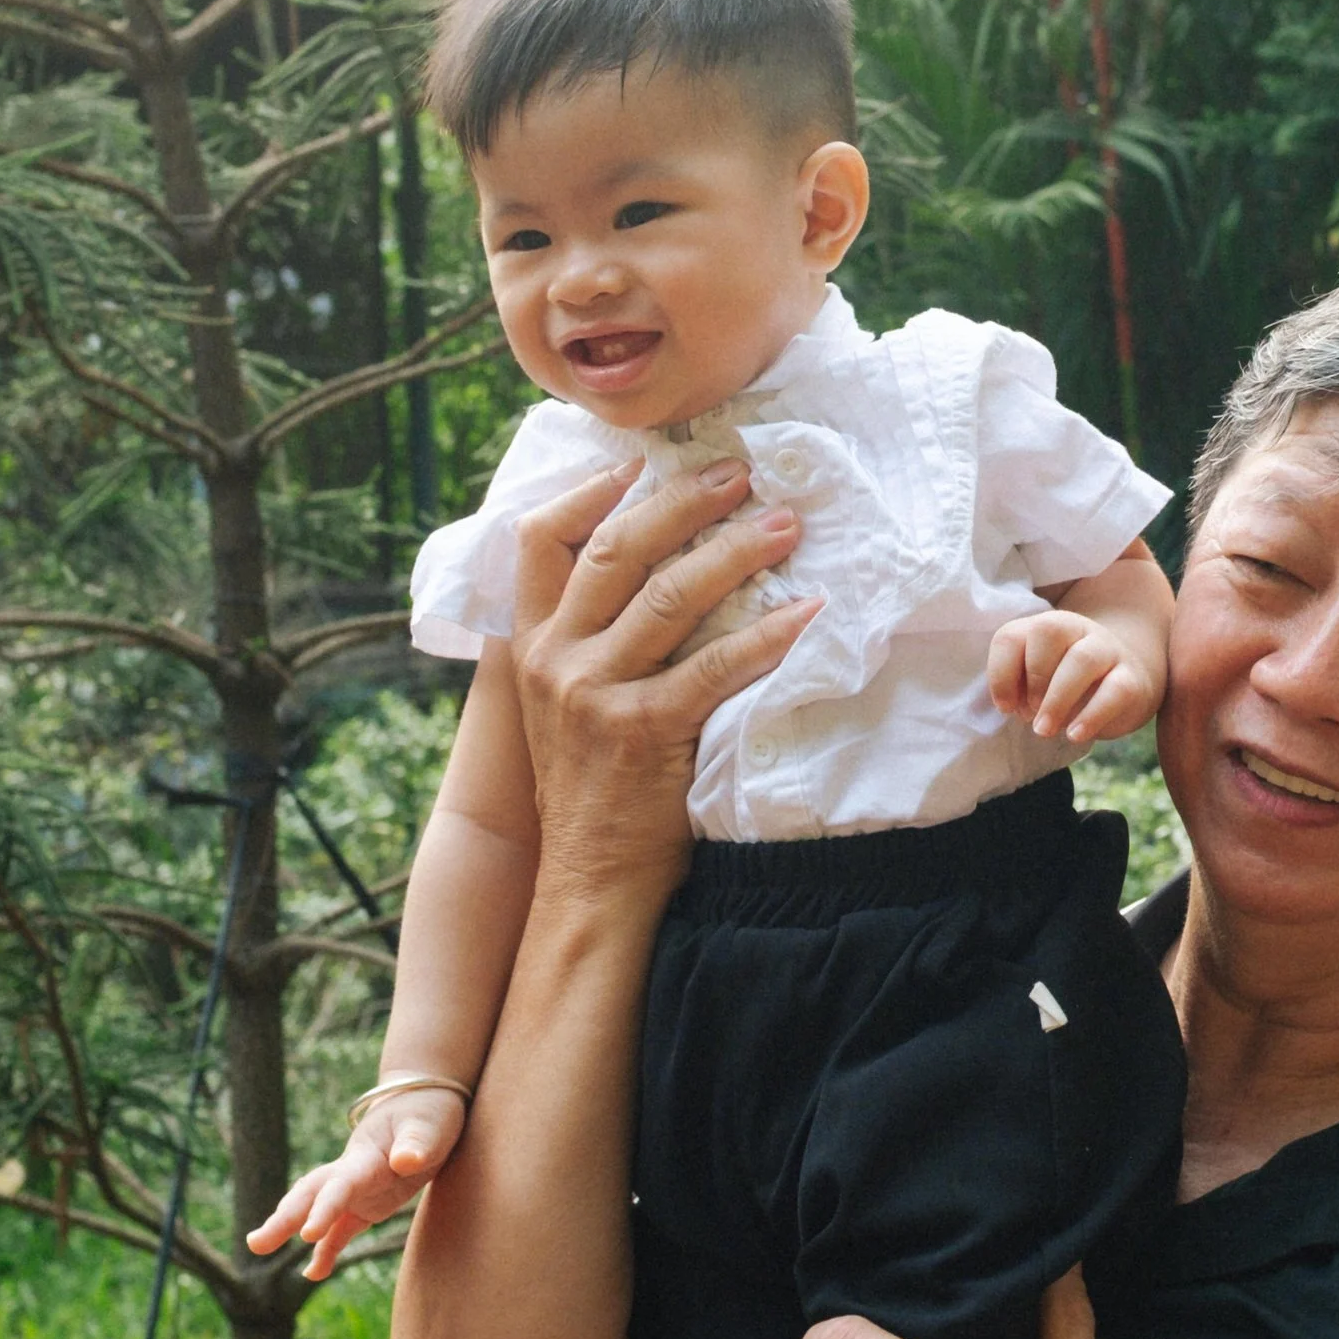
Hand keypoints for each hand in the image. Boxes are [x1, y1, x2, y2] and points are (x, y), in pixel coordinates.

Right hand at [246, 1077, 471, 1284]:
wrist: (427, 1103)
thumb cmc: (430, 1113)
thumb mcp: (430, 1125)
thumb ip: (418, 1144)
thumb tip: (404, 1162)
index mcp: (366, 1156)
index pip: (339, 1185)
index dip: (323, 1209)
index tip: (307, 1235)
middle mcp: (352, 1172)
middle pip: (310, 1194)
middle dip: (283, 1219)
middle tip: (255, 1244)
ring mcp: (357, 1188)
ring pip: (316, 1210)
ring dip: (290, 1229)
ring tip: (257, 1247)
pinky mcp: (368, 1203)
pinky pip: (341, 1230)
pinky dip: (326, 1250)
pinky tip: (313, 1274)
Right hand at [510, 456, 818, 900]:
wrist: (587, 878)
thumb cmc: (592, 786)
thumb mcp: (561, 704)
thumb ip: (584, 640)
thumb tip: (647, 570)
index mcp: (530, 644)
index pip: (538, 540)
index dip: (586, 491)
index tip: (639, 460)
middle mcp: (554, 659)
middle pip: (616, 550)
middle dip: (681, 502)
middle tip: (740, 474)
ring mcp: (595, 694)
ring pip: (668, 597)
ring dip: (735, 552)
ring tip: (787, 525)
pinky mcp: (643, 732)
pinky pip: (714, 667)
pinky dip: (767, 636)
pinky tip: (807, 615)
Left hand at [987, 609, 1159, 747]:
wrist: (1124, 683)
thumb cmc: (1067, 685)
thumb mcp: (1037, 681)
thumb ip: (1018, 686)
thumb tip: (1010, 706)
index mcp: (1044, 628)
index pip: (1011, 637)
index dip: (1001, 674)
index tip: (1005, 707)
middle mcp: (1076, 629)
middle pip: (1049, 631)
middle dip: (1033, 678)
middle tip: (1029, 716)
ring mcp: (1108, 650)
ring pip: (1082, 659)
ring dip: (1057, 699)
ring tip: (1044, 730)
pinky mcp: (1133, 678)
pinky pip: (1115, 690)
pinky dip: (1092, 715)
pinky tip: (1075, 734)